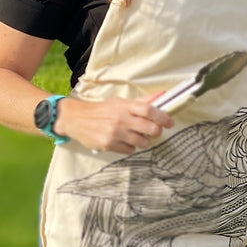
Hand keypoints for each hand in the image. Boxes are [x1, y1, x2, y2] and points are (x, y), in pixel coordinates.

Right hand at [54, 94, 174, 155]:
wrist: (77, 119)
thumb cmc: (103, 110)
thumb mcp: (120, 102)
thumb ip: (142, 102)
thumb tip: (163, 95)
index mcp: (125, 106)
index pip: (149, 110)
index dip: (162, 117)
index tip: (169, 122)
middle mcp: (121, 118)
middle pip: (150, 129)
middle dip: (156, 132)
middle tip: (154, 132)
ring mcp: (115, 132)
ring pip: (142, 142)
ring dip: (143, 141)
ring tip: (135, 136)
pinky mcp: (109, 144)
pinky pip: (130, 150)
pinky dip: (131, 147)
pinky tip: (124, 141)